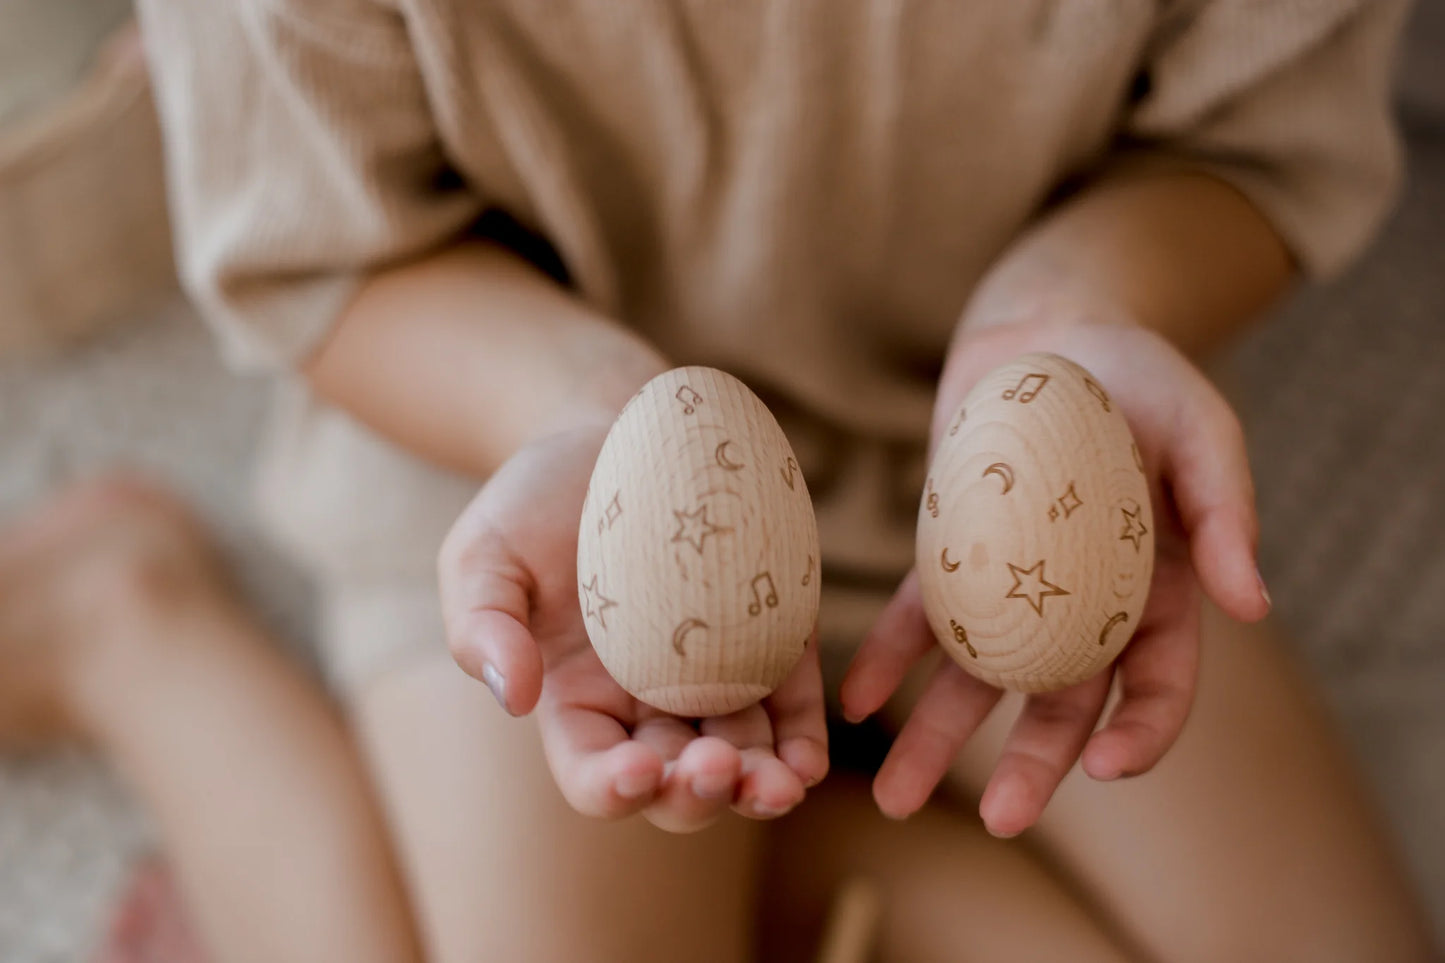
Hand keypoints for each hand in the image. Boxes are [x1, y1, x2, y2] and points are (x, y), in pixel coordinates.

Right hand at [439, 422, 828, 831]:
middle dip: (697, 793)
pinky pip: (790, 708)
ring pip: (742, 760)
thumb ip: (482, 623)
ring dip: (761, 785)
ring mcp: (714, 679)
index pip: (593, 773)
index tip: (636, 771)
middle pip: (675, 784)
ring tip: (782, 783)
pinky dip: (800, 742)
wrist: (610, 436)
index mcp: (575, 701)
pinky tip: (807, 759)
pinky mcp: (770, 641)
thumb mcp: (483, 553)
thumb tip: (514, 695)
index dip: (612, 788)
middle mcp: (647, 707)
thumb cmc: (533, 500)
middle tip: (717, 768)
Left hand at [841, 318, 1270, 834]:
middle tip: (999, 821)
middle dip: (1030, 764)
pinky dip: (886, 659)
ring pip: (977, 679)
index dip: (1143, 732)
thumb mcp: (1201, 426)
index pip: (1157, 683)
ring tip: (894, 794)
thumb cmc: (1138, 374)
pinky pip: (915, 619)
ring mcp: (1009, 586)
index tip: (1109, 768)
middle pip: (1058, 702)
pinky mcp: (946, 557)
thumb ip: (1226, 509)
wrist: (1047, 331)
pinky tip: (854, 699)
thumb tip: (1254, 603)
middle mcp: (1080, 605)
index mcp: (1157, 589)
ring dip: (937, 737)